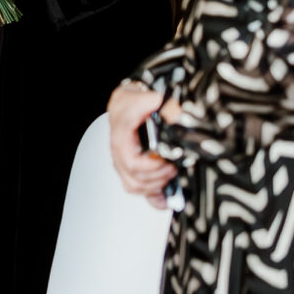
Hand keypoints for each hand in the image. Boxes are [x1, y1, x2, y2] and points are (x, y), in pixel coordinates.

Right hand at [108, 82, 174, 208]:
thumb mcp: (140, 96)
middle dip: (158, 177)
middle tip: (174, 168)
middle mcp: (119, 152)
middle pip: (134, 178)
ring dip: (155, 186)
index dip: (152, 168)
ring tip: (170, 175)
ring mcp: (123, 162)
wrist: (129, 102)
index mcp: (121, 137)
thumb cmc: (131, 101)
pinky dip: (153, 197)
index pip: (132, 162)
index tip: (168, 162)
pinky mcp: (131, 169)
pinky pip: (138, 190)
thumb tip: (158, 101)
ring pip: (134, 186)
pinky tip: (166, 198)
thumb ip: (149, 100)